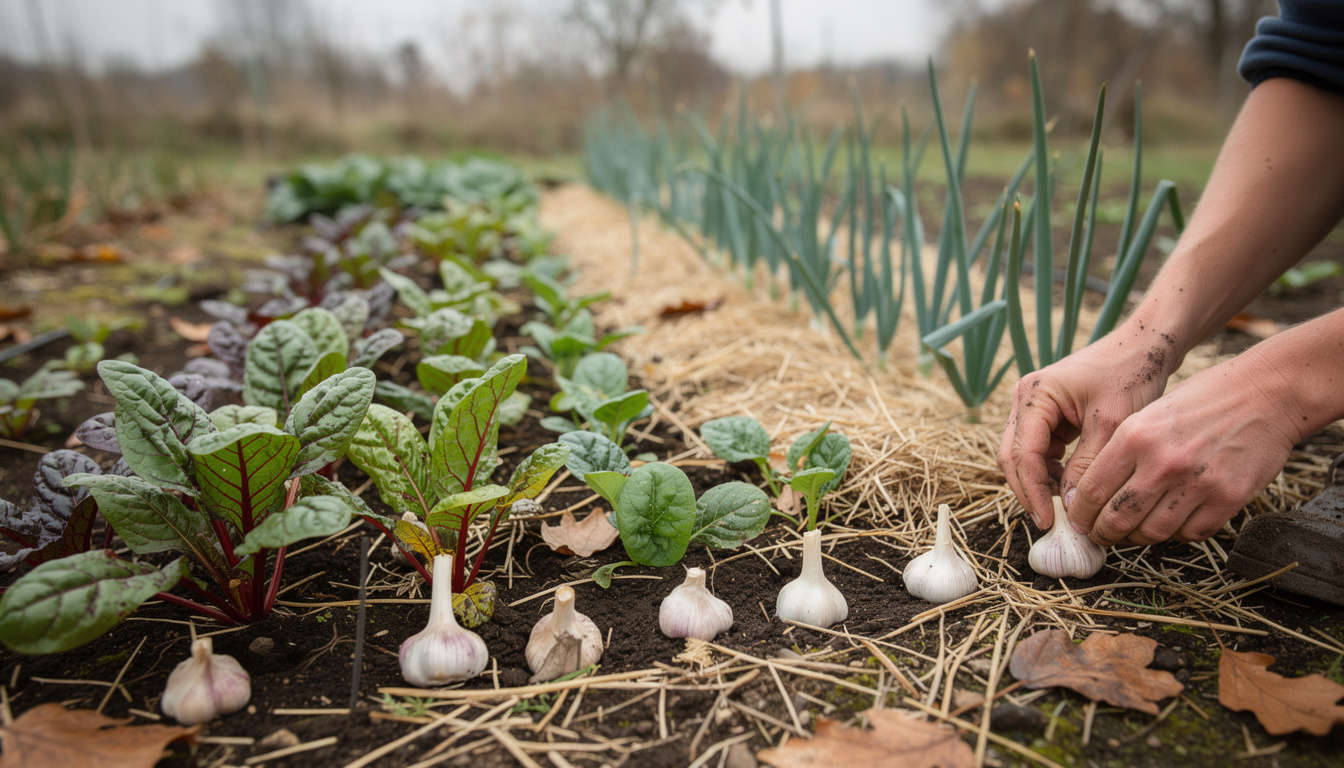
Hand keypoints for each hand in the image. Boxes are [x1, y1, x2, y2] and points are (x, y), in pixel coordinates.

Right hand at [998, 326, 1176, 530]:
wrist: (1145, 348)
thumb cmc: (1131, 375)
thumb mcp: (1111, 425)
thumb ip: (1087, 466)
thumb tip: (1070, 506)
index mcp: (1034, 395)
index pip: (1022, 454)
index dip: (1034, 491)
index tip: (1051, 520)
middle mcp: (1025, 400)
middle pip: (1012, 457)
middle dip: (1029, 491)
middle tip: (1050, 523)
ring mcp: (1033, 408)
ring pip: (1022, 457)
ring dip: (1039, 484)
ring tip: (1064, 510)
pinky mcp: (1047, 416)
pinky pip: (1039, 452)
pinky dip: (1050, 473)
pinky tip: (1069, 489)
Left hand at [1066, 356, 1303, 545]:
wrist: (1267, 392)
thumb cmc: (1203, 399)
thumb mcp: (1150, 412)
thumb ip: (1122, 451)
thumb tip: (1091, 493)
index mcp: (1136, 435)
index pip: (1091, 490)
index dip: (1079, 513)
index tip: (1078, 519)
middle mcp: (1163, 462)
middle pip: (1117, 519)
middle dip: (1102, 533)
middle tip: (1100, 534)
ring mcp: (1197, 483)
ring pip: (1152, 533)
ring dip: (1137, 538)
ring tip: (1133, 531)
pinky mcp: (1228, 499)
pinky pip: (1190, 534)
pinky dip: (1176, 534)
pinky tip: (1171, 521)